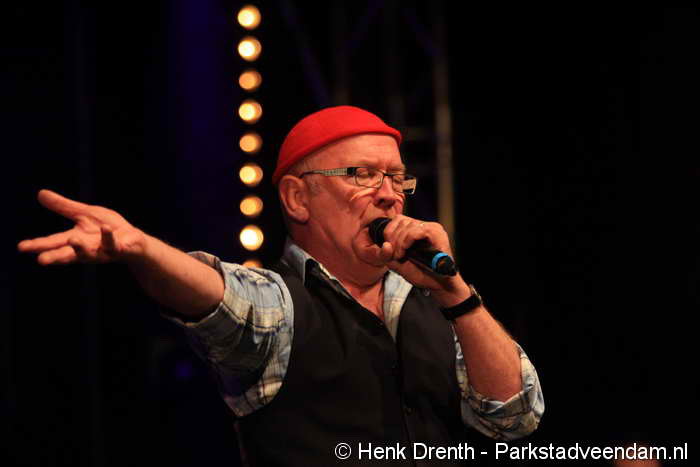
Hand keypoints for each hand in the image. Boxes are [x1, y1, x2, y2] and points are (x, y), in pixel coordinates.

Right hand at [17, 189, 146, 264]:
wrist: (134, 241)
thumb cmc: (108, 228)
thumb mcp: (84, 214)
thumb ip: (64, 207)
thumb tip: (40, 193)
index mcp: (76, 239)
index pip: (53, 242)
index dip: (38, 245)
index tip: (21, 247)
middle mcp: (87, 249)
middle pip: (67, 254)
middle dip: (54, 257)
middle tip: (41, 260)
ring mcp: (103, 251)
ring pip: (90, 253)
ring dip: (81, 248)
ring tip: (73, 240)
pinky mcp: (119, 250)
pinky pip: (113, 245)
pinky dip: (109, 237)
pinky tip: (105, 228)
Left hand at [374, 215, 470, 303]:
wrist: (437, 284)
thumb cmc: (420, 273)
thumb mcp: (396, 265)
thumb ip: (385, 256)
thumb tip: (383, 245)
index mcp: (415, 229)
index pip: (398, 219)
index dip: (389, 232)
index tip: (389, 250)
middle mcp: (424, 226)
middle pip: (401, 220)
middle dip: (392, 238)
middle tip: (394, 255)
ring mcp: (432, 228)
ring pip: (408, 225)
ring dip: (399, 241)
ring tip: (400, 256)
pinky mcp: (437, 233)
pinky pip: (417, 231)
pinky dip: (406, 241)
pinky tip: (405, 252)